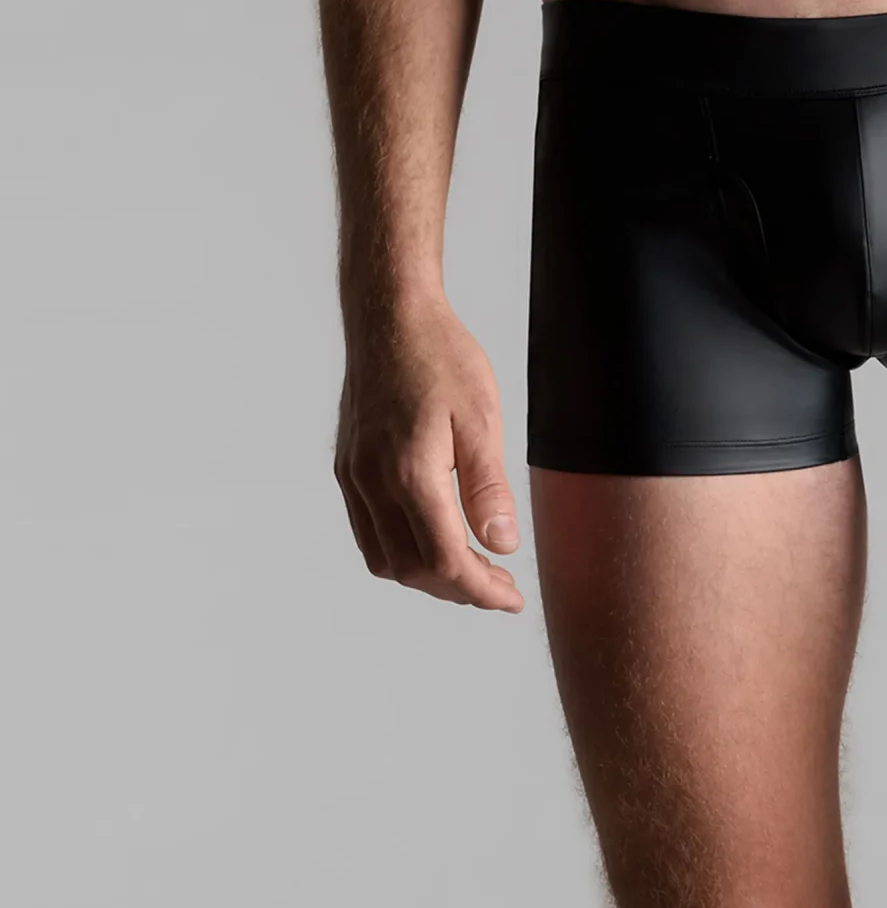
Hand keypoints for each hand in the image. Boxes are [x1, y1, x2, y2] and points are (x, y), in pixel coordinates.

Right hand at [333, 292, 525, 608]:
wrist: (389, 316)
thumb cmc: (441, 356)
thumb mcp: (481, 417)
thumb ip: (488, 489)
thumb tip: (501, 546)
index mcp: (410, 474)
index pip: (446, 561)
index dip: (481, 589)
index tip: (511, 598)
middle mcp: (372, 484)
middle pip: (413, 570)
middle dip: (458, 589)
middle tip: (498, 586)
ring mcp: (353, 478)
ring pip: (385, 559)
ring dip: (427, 577)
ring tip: (469, 571)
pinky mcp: (347, 468)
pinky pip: (368, 533)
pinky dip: (399, 553)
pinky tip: (430, 541)